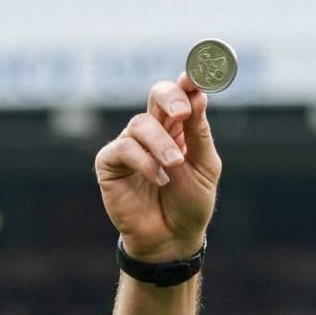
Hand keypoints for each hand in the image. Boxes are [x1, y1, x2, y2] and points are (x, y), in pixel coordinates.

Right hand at [95, 73, 221, 262]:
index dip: (189, 81)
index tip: (197, 74)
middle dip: (170, 98)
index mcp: (180, 129)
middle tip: (182, 112)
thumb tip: (198, 95)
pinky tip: (159, 179)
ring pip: (141, 124)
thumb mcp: (204, 168)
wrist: (172, 240)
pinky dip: (144, 161)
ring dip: (161, 144)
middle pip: (158, 96)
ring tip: (174, 166)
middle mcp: (154, 131)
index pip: (183, 96)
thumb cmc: (190, 204)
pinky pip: (124, 148)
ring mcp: (131, 145)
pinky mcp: (111, 163)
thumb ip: (200, 134)